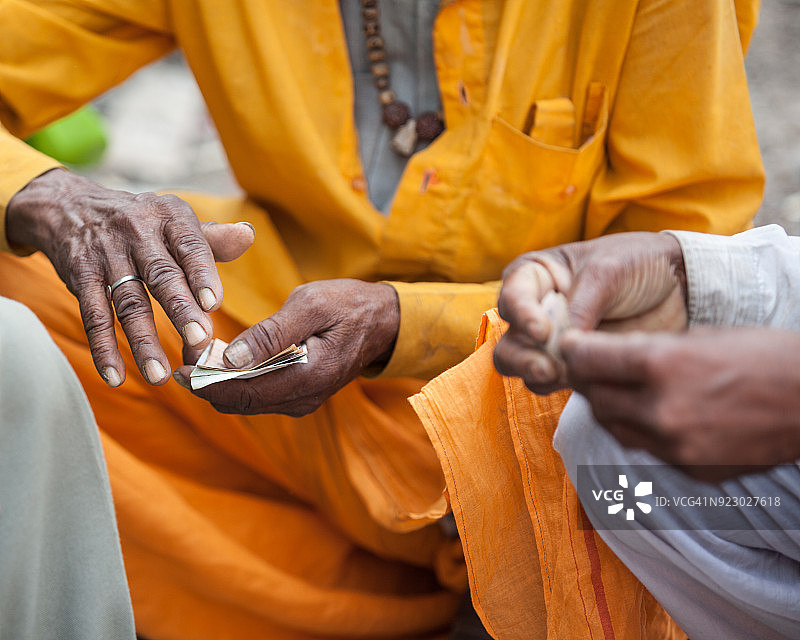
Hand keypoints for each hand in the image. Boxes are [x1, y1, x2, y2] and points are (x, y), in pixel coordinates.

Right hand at [6, 169, 253, 385]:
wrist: (71, 207)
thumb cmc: (143, 223)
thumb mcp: (175, 220)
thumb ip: (212, 238)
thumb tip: (247, 236)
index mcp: (169, 217)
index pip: (190, 245)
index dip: (203, 274)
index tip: (214, 304)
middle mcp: (137, 233)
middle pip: (161, 276)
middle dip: (181, 310)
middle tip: (200, 341)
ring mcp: (106, 256)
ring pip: (128, 303)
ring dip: (143, 342)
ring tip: (159, 375)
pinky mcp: (81, 277)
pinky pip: (93, 316)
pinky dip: (103, 348)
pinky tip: (115, 376)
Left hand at [173, 279, 398, 415]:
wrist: (384, 322)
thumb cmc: (348, 305)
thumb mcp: (311, 305)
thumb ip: (272, 333)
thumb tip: (232, 357)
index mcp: (308, 378)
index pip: (245, 393)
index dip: (208, 383)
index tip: (183, 364)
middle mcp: (303, 398)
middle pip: (240, 403)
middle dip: (208, 384)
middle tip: (186, 356)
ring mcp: (302, 400)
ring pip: (247, 403)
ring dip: (220, 383)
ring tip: (200, 355)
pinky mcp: (299, 395)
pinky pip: (260, 396)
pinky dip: (238, 382)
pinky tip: (225, 360)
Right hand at [494, 232, 687, 393]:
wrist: (679, 286)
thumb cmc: (638, 263)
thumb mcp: (608, 271)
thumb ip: (581, 306)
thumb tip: (561, 347)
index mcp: (537, 275)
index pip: (513, 297)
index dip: (522, 315)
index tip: (543, 331)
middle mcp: (536, 309)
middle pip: (508, 341)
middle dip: (522, 357)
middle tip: (547, 368)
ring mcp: (551, 341)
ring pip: (522, 367)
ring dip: (536, 375)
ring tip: (562, 376)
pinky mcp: (572, 364)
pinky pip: (552, 382)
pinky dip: (561, 385)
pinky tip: (586, 380)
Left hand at [560, 327, 799, 480]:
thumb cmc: (764, 355)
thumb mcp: (701, 336)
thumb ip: (648, 350)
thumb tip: (609, 357)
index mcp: (661, 364)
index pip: (587, 360)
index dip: (572, 350)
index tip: (568, 346)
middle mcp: (661, 409)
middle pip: (594, 398)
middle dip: (586, 380)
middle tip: (588, 368)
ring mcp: (675, 446)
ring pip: (613, 427)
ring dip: (609, 407)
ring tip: (619, 390)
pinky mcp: (689, 469)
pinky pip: (645, 448)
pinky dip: (639, 430)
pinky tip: (653, 414)